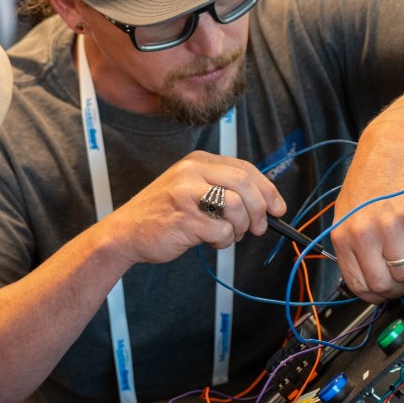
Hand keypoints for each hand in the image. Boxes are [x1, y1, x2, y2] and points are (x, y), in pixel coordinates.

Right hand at [109, 151, 284, 265]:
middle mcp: (192, 172)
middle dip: (260, 209)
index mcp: (197, 161)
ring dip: (240, 228)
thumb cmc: (162, 214)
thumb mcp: (189, 188)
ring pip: (238, 207)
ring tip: (227, 235)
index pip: (244, 168)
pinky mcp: (186, 218)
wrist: (125, 233)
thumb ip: (221, 188)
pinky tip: (209, 241)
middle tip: (260, 228)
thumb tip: (265, 204)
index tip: (277, 208)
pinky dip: (223, 241)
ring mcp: (187, 194)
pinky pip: (222, 230)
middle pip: (245, 183)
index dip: (267, 189)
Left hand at [329, 140, 403, 304]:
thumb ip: (354, 247)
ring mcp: (391, 227)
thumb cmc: (371, 181)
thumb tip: (367, 282)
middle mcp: (364, 234)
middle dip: (397, 287)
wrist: (394, 149)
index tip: (385, 291)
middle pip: (383, 285)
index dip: (375, 295)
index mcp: (343, 237)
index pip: (357, 285)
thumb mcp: (348, 214)